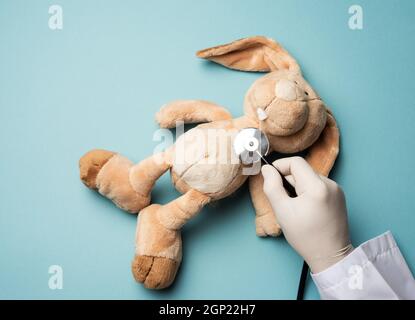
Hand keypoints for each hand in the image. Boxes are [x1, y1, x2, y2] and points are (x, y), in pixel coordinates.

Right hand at [261, 157, 352, 272]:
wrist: (330, 256)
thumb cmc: (305, 236)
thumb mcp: (282, 211)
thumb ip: (272, 186)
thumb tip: (267, 169)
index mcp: (317, 186)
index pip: (296, 162)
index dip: (280, 166)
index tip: (270, 178)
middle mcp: (330, 184)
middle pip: (302, 171)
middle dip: (288, 180)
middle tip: (282, 200)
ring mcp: (337, 190)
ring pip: (309, 178)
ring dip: (298, 187)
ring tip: (295, 207)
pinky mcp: (339, 197)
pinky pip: (318, 186)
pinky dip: (308, 192)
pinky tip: (306, 209)